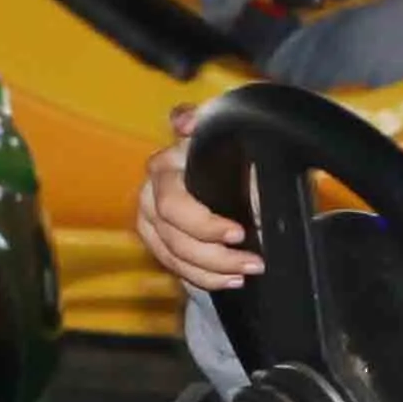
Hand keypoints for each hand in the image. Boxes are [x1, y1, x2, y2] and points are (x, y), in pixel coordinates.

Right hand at [136, 107, 259, 292]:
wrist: (218, 164)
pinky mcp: (155, 240)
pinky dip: (204, 277)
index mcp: (165, 167)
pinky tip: (230, 279)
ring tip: (248, 271)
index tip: (238, 233)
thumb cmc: (222, 150)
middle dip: (215, 254)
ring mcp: (150, 219)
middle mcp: (151, 194)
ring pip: (174, 256)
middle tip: (252, 260)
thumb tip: (185, 122)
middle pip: (174, 237)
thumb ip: (204, 125)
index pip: (174, 204)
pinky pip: (174, 267)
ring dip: (213, 271)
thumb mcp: (223, 135)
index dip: (204, 224)